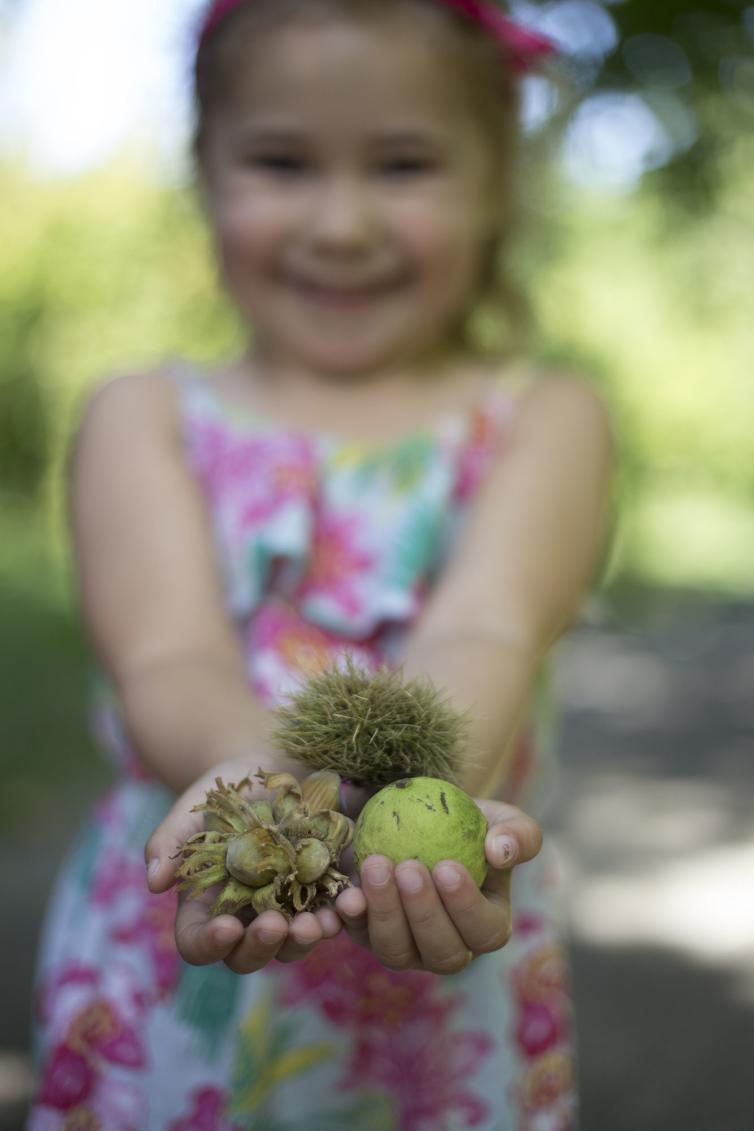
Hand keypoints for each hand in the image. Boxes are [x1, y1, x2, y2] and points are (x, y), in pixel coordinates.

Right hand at [144, 761, 342, 972]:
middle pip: (248, 955)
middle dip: (262, 946)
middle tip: (276, 925)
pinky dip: (343, 913)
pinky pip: (333, 913)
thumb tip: (154, 883)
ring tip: (320, 922)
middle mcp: (246, 918)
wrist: (276, 767)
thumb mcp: (194, 806)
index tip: (227, 927)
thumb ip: (170, 841)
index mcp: (207, 906)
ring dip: (306, 939)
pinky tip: (352, 901)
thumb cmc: (226, 789)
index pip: (199, 942)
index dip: (210, 944)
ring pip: (293, 944)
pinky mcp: (325, 893)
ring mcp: (287, 910)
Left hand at [333, 799, 541, 974]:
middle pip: (440, 953)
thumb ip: (518, 834)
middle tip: (408, 867)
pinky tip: (345, 893)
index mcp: (487, 926)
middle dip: (422, 912)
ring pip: (395, 951)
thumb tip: (501, 851)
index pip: (484, 931)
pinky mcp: (368, 936)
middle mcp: (447, 948)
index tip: (447, 867)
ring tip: (376, 865)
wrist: (418, 819)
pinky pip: (356, 935)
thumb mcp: (501, 818)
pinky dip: (349, 918)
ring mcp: (407, 949)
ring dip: (384, 912)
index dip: (466, 907)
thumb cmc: (468, 822)